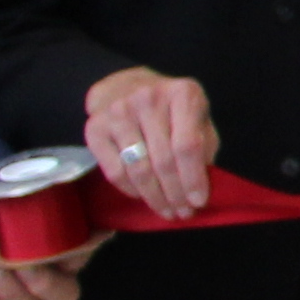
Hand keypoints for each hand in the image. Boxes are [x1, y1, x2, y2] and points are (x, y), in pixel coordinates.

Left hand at [0, 195, 92, 299]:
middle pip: (64, 296)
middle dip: (45, 285)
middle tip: (26, 267)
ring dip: (9, 291)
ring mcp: (25, 288)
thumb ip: (58, 196)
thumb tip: (80, 188)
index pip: (84, 257)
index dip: (74, 255)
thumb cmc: (16, 202)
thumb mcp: (37, 194)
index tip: (58, 244)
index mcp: (74, 248)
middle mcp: (56, 274)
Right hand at [77, 67, 218, 220]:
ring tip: (166, 211)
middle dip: (175, 193)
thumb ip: (204, 145)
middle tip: (183, 213)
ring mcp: (118, 113)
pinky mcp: (95, 128)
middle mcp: (149, 99)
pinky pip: (115, 171)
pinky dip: (131, 190)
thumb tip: (202, 187)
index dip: (193, 178)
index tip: (199, 202)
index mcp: (182, 94)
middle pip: (163, 160)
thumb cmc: (170, 107)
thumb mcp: (197, 116)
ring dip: (154, 197)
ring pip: (138, 169)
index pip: (188, 145)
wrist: (124, 86)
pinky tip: (143, 197)